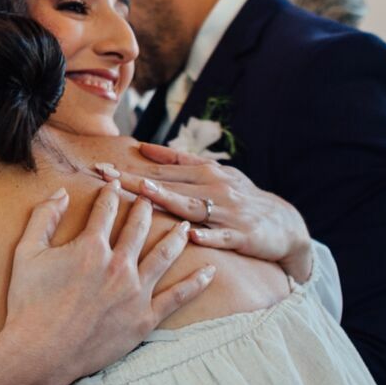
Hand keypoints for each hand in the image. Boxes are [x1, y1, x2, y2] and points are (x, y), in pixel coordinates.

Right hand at [0, 182, 211, 384]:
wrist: (40, 353)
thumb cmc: (29, 304)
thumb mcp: (26, 253)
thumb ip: (43, 218)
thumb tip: (60, 193)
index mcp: (91, 247)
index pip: (105, 211)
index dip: (110, 195)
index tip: (116, 185)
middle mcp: (118, 265)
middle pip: (138, 229)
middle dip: (145, 210)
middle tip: (151, 199)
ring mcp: (135, 293)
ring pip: (163, 256)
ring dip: (175, 238)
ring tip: (184, 226)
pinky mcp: (144, 319)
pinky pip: (177, 298)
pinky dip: (195, 284)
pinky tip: (209, 272)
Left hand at [98, 144, 313, 282]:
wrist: (284, 223)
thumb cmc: (240, 198)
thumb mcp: (214, 173)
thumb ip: (179, 160)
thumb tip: (144, 147)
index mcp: (204, 173)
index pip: (161, 169)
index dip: (130, 167)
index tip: (101, 167)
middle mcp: (214, 188)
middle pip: (170, 184)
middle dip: (137, 180)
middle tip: (107, 177)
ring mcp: (228, 212)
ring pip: (193, 206)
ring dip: (170, 199)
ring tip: (147, 194)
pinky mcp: (242, 235)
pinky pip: (223, 236)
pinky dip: (209, 236)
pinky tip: (193, 236)